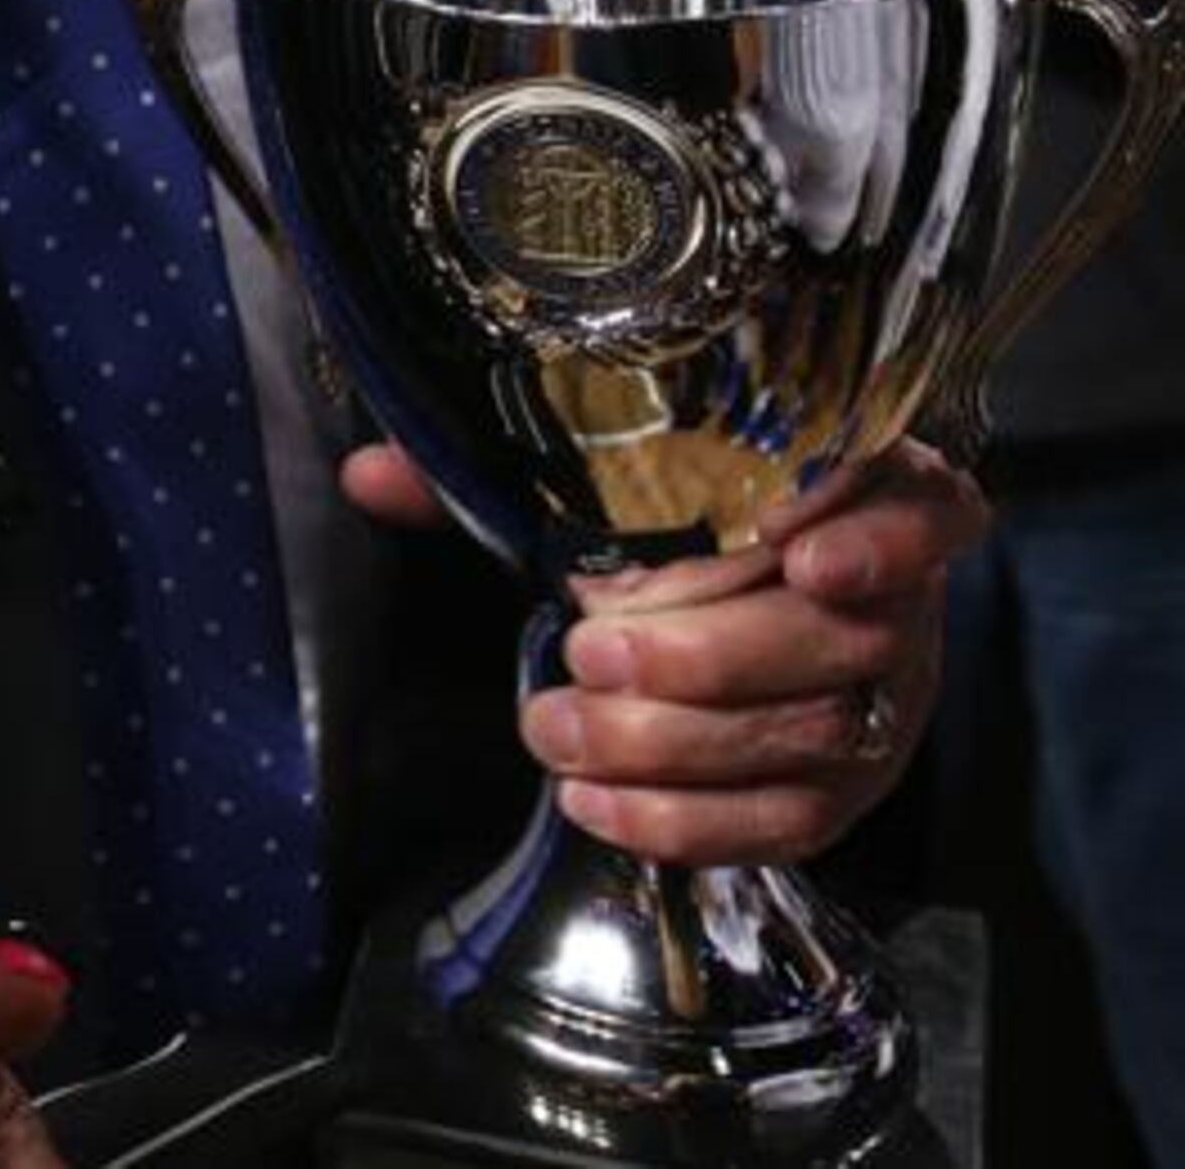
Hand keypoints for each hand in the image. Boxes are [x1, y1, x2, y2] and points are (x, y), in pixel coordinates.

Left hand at [349, 439, 985, 861]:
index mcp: (865, 491)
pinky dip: (689, 821)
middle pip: (837, 639)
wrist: (753, 594)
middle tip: (586, 650)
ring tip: (558, 730)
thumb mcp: (607, 474)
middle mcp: (898, 599)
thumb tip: (372, 472)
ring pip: (808, 736)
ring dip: (673, 745)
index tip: (797, 549)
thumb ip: (504, 472)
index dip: (873, 533)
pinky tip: (598, 805)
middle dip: (705, 656)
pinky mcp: (851, 786)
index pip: (920, 505)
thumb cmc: (679, 514)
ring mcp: (887, 700)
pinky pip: (789, 821)